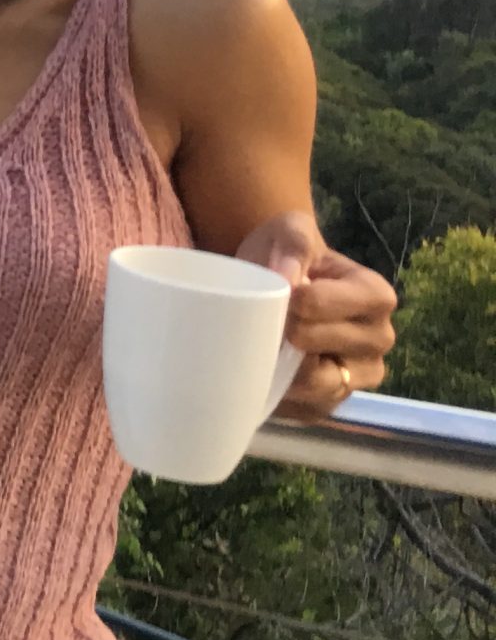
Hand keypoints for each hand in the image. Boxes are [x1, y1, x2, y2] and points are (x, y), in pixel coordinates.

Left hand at [237, 214, 396, 416]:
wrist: (272, 283)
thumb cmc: (286, 254)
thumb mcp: (290, 230)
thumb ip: (294, 245)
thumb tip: (290, 281)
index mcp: (375, 296)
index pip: (326, 305)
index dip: (292, 301)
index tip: (275, 292)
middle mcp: (378, 339)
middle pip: (319, 344)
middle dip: (281, 331)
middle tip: (260, 318)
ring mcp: (359, 376)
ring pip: (317, 384)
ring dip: (280, 366)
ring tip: (261, 343)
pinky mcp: (333, 402)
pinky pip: (305, 409)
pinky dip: (279, 394)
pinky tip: (263, 372)